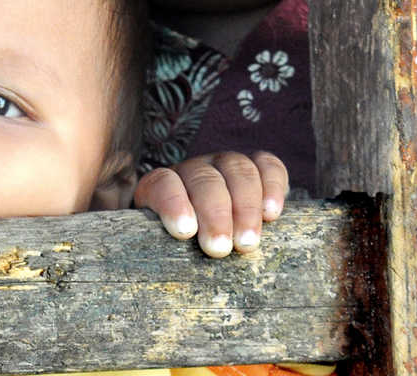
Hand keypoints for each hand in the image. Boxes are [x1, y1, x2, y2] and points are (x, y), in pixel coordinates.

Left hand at [134, 150, 287, 256]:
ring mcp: (225, 165)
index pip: (163, 182)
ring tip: (247, 243)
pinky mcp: (257, 168)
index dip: (172, 202)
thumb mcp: (156, 243)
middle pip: (203, 178)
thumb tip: (144, 252)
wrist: (202, 232)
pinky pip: (268, 166)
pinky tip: (272, 214)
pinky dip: (272, 185)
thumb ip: (149, 243)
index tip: (184, 231)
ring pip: (236, 169)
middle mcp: (193, 170)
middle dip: (213, 214)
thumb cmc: (179, 249)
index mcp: (162, 185)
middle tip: (219, 248)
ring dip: (245, 207)